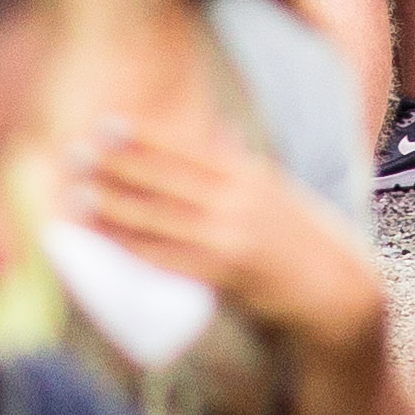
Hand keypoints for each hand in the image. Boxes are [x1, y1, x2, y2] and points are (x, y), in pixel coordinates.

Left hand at [72, 115, 387, 355]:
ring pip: (160, 218)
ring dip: (116, 206)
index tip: (107, 124)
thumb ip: (241, 162)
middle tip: (76, 152)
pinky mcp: (225, 274)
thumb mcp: (277, 189)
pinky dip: (134, 249)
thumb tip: (215, 130)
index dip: (144, 137)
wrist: (338, 290)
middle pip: (166, 178)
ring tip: (79, 193)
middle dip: (118, 165)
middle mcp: (237, 199)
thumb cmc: (304, 237)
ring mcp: (230, 237)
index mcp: (249, 173)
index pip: (185, 148)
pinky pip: (169, 259)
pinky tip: (109, 242)